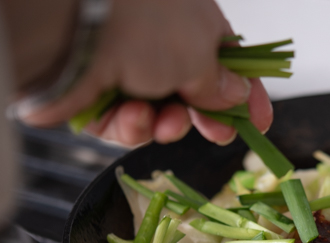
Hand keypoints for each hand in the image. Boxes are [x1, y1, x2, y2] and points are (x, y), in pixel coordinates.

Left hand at [13, 0, 272, 146]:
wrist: (68, 29)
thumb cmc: (144, 27)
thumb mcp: (200, 57)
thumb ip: (221, 84)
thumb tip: (236, 94)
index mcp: (189, 22)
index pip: (228, 62)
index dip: (247, 94)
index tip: (261, 122)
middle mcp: (157, 44)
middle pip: (193, 93)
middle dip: (206, 119)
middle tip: (217, 134)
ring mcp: (124, 68)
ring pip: (159, 115)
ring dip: (165, 125)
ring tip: (159, 119)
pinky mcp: (94, 96)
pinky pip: (124, 125)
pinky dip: (130, 127)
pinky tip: (126, 115)